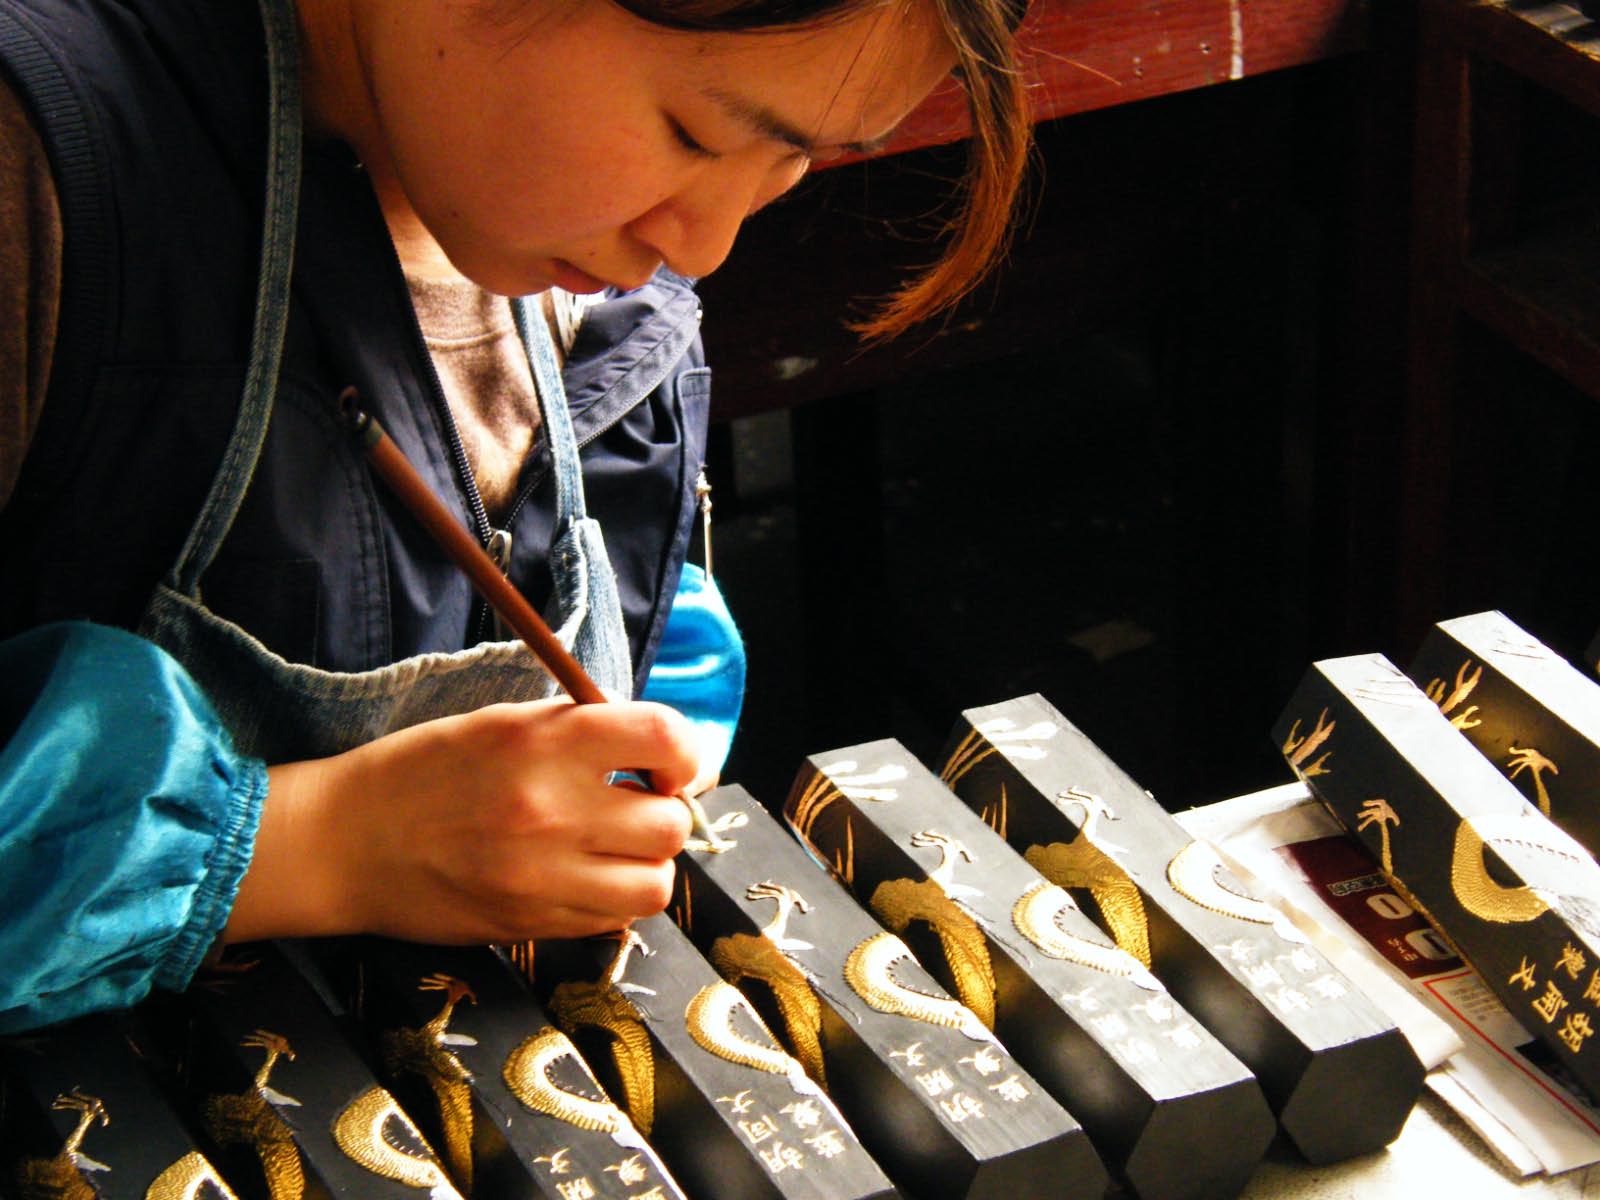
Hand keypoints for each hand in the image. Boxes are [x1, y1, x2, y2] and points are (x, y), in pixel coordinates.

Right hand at [225, 699, 698, 944]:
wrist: (342, 843)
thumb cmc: (421, 771)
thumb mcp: (502, 724)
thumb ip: (581, 733)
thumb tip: (656, 751)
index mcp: (547, 742)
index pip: (666, 738)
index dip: (683, 751)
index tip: (665, 761)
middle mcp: (554, 810)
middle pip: (671, 822)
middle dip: (662, 811)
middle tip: (630, 804)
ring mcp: (545, 877)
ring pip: (655, 883)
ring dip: (645, 864)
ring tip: (611, 848)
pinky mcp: (531, 924)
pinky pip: (614, 920)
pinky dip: (612, 900)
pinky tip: (579, 877)